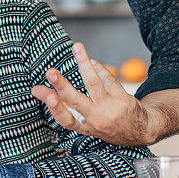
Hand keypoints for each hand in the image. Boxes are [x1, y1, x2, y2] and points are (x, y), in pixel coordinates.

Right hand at [30, 42, 153, 145]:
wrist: (140, 130)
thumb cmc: (109, 124)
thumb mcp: (88, 125)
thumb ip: (70, 109)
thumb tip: (39, 91)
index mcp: (84, 127)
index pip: (64, 118)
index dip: (52, 106)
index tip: (38, 92)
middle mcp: (95, 119)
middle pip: (75, 100)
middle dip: (61, 85)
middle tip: (50, 72)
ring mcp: (109, 109)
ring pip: (93, 83)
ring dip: (83, 62)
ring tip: (77, 47)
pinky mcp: (122, 99)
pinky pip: (108, 79)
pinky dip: (99, 68)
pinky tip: (93, 62)